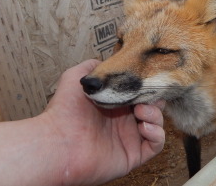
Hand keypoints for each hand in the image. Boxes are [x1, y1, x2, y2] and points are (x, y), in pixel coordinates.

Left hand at [41, 59, 164, 185]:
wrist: (57, 142)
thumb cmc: (63, 111)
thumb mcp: (76, 78)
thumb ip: (93, 66)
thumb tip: (107, 61)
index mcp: (114, 105)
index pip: (139, 94)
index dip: (146, 87)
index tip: (146, 81)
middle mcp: (123, 122)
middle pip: (153, 108)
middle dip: (155, 100)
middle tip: (147, 95)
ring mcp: (129, 139)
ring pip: (157, 125)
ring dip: (156, 115)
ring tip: (141, 110)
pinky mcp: (133, 155)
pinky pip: (156, 145)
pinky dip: (157, 134)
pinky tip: (143, 126)